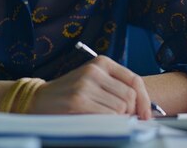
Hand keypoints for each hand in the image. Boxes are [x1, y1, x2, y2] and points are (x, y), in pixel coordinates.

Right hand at [30, 55, 151, 119]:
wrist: (39, 99)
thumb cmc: (70, 93)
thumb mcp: (93, 81)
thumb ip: (115, 87)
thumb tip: (143, 107)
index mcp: (102, 62)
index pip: (134, 80)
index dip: (145, 100)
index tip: (146, 115)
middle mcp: (95, 70)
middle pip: (130, 96)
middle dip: (132, 113)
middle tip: (126, 122)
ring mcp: (86, 84)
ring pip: (120, 108)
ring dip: (119, 119)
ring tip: (107, 121)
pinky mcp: (79, 100)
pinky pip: (108, 116)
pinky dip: (110, 123)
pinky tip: (101, 123)